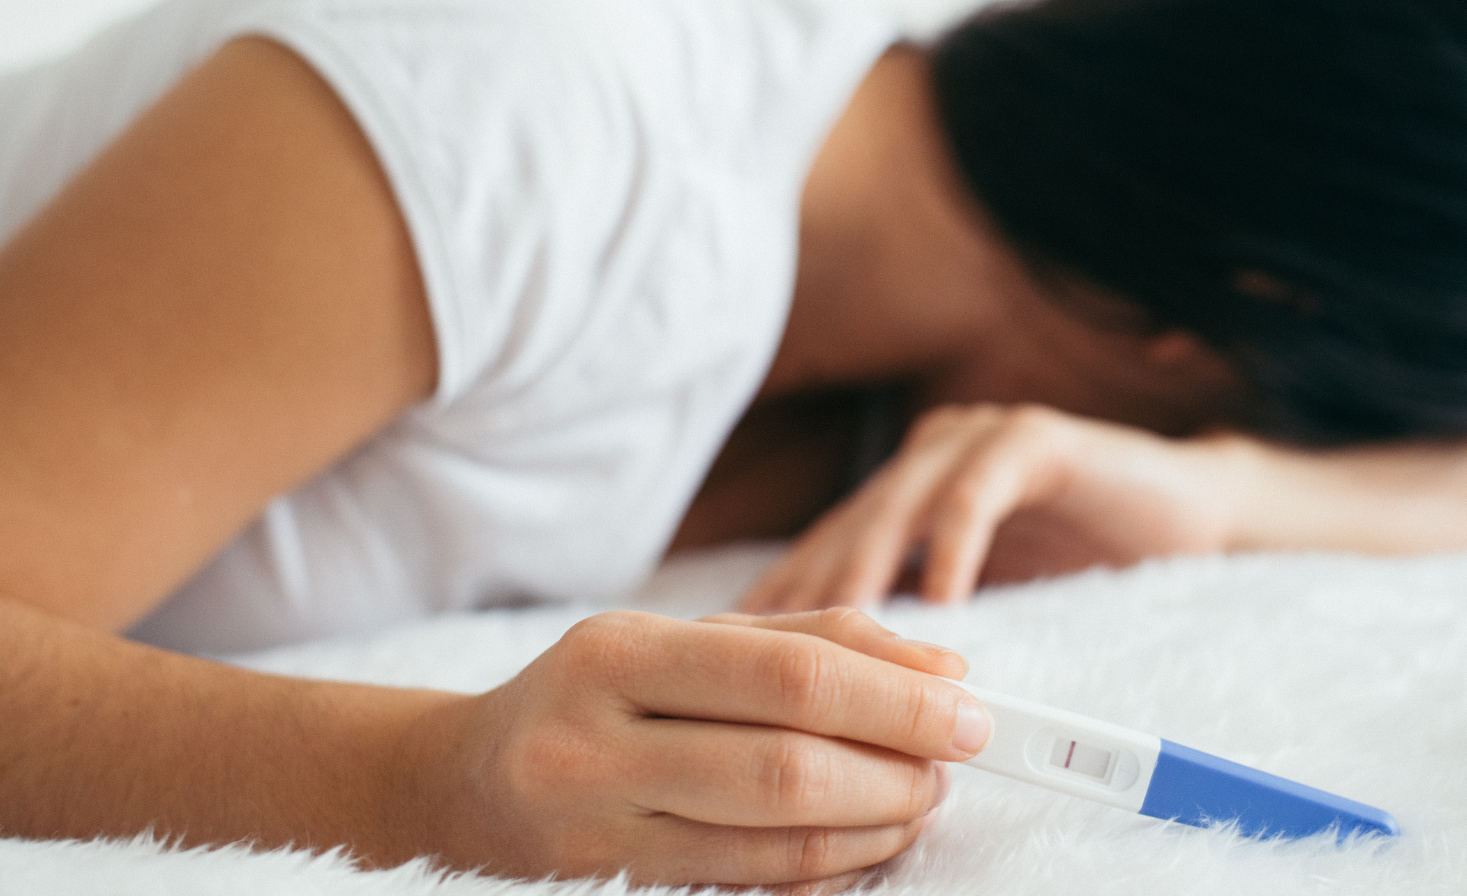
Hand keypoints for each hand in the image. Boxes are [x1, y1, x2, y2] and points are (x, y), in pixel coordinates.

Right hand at [410, 607, 984, 890]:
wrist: (456, 783)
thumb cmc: (596, 696)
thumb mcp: (685, 639)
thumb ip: (813, 640)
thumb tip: (940, 663)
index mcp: (620, 651)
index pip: (788, 675)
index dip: (895, 699)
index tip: (968, 710)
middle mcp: (596, 738)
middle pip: (785, 765)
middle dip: (895, 769)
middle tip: (950, 765)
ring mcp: (595, 828)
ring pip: (770, 840)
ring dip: (872, 827)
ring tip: (916, 802)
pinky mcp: (606, 891)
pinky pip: (745, 888)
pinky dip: (824, 870)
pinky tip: (861, 847)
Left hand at [738, 403, 1235, 612]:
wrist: (1190, 511)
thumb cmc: (1081, 554)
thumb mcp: (986, 589)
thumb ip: (921, 614)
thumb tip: (840, 685)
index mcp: (909, 486)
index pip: (829, 543)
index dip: (780, 595)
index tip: (734, 653)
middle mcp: (932, 454)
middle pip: (850, 523)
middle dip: (806, 589)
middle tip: (763, 650)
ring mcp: (979, 437)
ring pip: (902, 504)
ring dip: (867, 568)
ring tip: (836, 630)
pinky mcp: (1034, 438)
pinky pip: (980, 493)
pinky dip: (956, 545)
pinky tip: (940, 599)